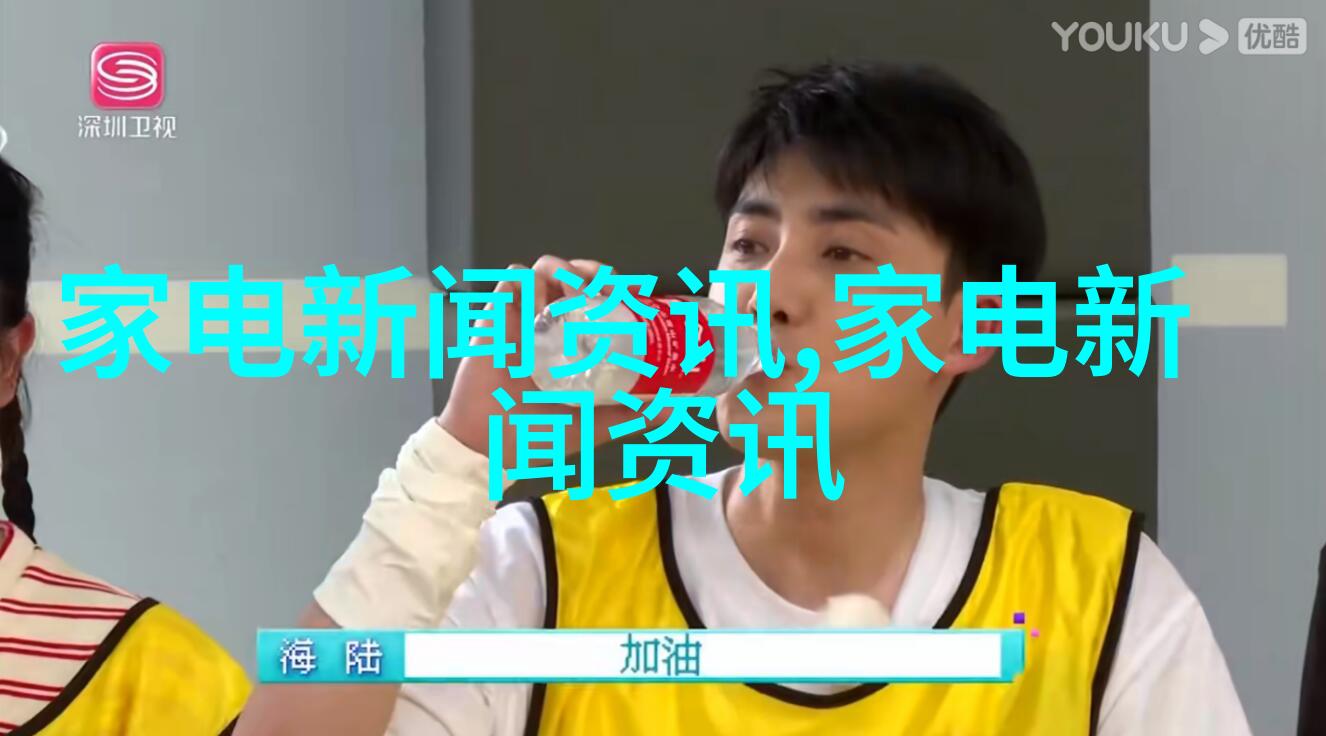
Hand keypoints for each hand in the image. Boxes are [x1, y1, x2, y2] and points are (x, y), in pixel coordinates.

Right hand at [436, 255, 654, 464]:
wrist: (490, 443)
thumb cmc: (537, 435)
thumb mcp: (593, 425)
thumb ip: (631, 416)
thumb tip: (674, 408)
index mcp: (578, 343)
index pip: (602, 300)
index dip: (620, 289)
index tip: (634, 295)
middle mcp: (554, 325)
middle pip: (578, 276)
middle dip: (595, 272)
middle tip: (605, 286)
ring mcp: (525, 317)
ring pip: (547, 269)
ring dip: (564, 269)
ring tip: (574, 289)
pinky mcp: (497, 316)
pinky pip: (512, 279)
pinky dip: (528, 281)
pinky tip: (538, 305)